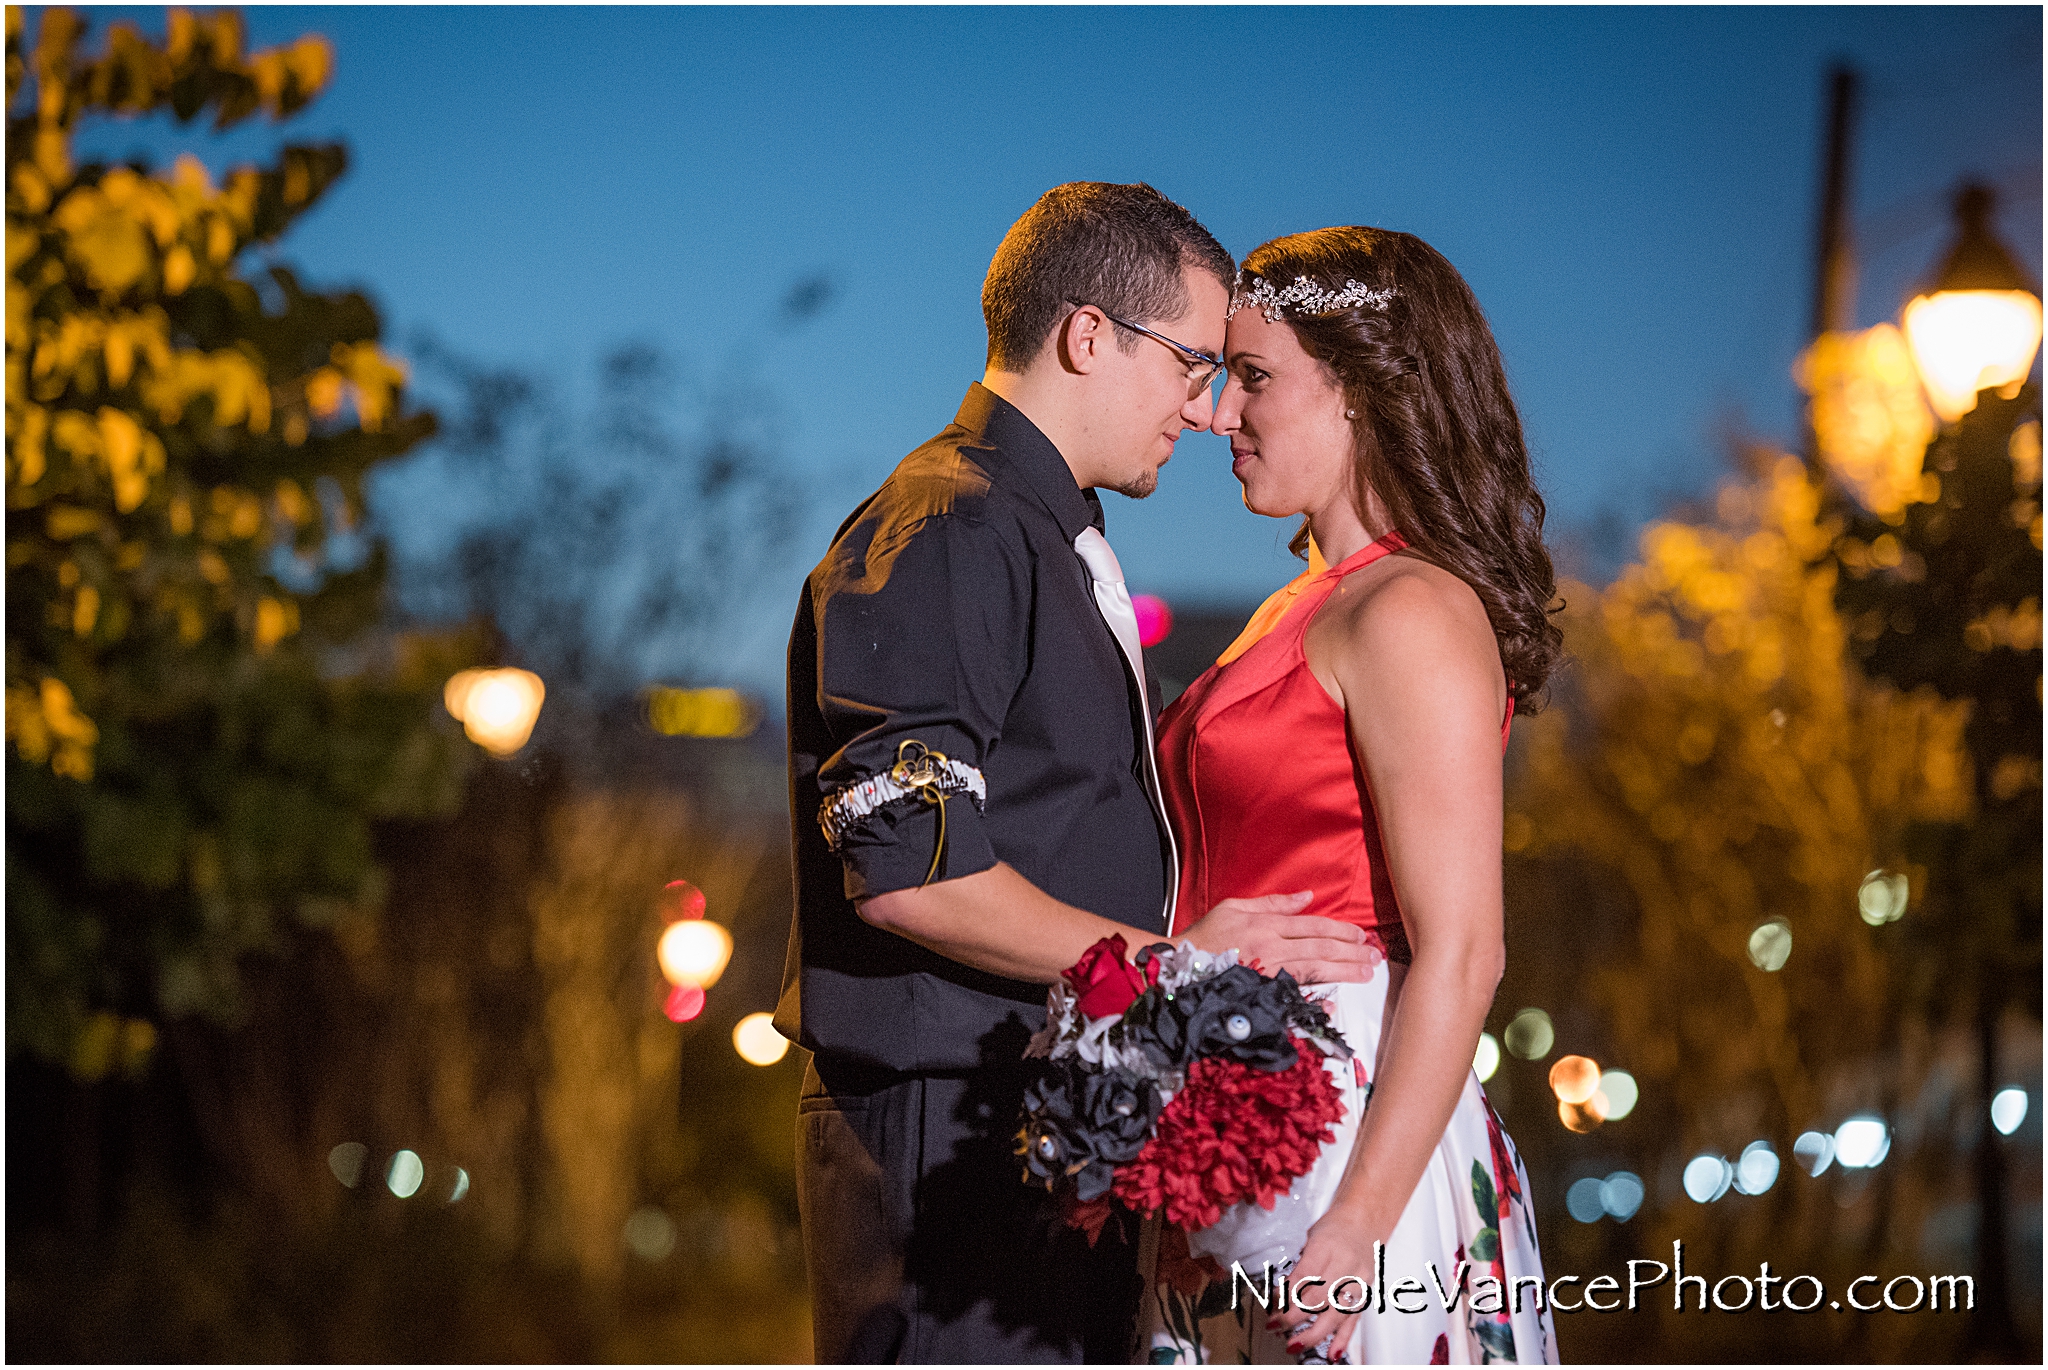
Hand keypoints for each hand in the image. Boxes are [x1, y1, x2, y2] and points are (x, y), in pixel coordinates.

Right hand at [1177, 892, 1380, 983]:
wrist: (1176, 970)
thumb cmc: (1203, 939)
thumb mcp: (1233, 907)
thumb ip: (1272, 902)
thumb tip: (1307, 897)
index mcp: (1264, 925)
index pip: (1313, 926)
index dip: (1340, 930)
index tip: (1360, 935)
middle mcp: (1269, 948)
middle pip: (1320, 948)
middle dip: (1351, 951)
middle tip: (1374, 955)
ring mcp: (1267, 975)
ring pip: (1314, 971)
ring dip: (1344, 971)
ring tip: (1366, 972)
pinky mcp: (1260, 996)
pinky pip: (1294, 998)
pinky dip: (1314, 1001)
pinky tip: (1334, 1002)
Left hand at [1271, 1209, 1381, 1359]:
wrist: (1364, 1223)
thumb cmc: (1332, 1229)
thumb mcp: (1309, 1237)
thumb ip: (1296, 1264)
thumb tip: (1276, 1294)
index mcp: (1327, 1245)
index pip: (1306, 1274)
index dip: (1286, 1293)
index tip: (1270, 1304)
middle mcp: (1346, 1265)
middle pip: (1320, 1297)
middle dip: (1294, 1316)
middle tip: (1274, 1326)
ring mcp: (1359, 1282)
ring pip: (1336, 1313)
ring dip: (1313, 1333)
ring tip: (1293, 1344)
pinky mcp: (1366, 1295)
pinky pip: (1354, 1321)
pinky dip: (1342, 1340)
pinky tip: (1330, 1354)